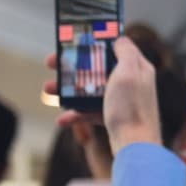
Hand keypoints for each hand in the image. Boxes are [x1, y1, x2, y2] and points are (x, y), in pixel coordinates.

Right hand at [43, 37, 160, 154]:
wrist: (136, 147)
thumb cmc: (132, 108)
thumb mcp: (129, 72)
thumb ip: (125, 52)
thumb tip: (120, 38)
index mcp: (137, 68)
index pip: (113, 47)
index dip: (91, 42)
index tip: (71, 40)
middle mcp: (131, 83)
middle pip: (96, 68)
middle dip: (71, 66)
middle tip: (50, 64)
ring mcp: (123, 101)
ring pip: (90, 90)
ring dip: (67, 90)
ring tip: (47, 90)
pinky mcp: (115, 118)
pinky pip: (91, 112)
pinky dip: (76, 114)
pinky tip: (63, 119)